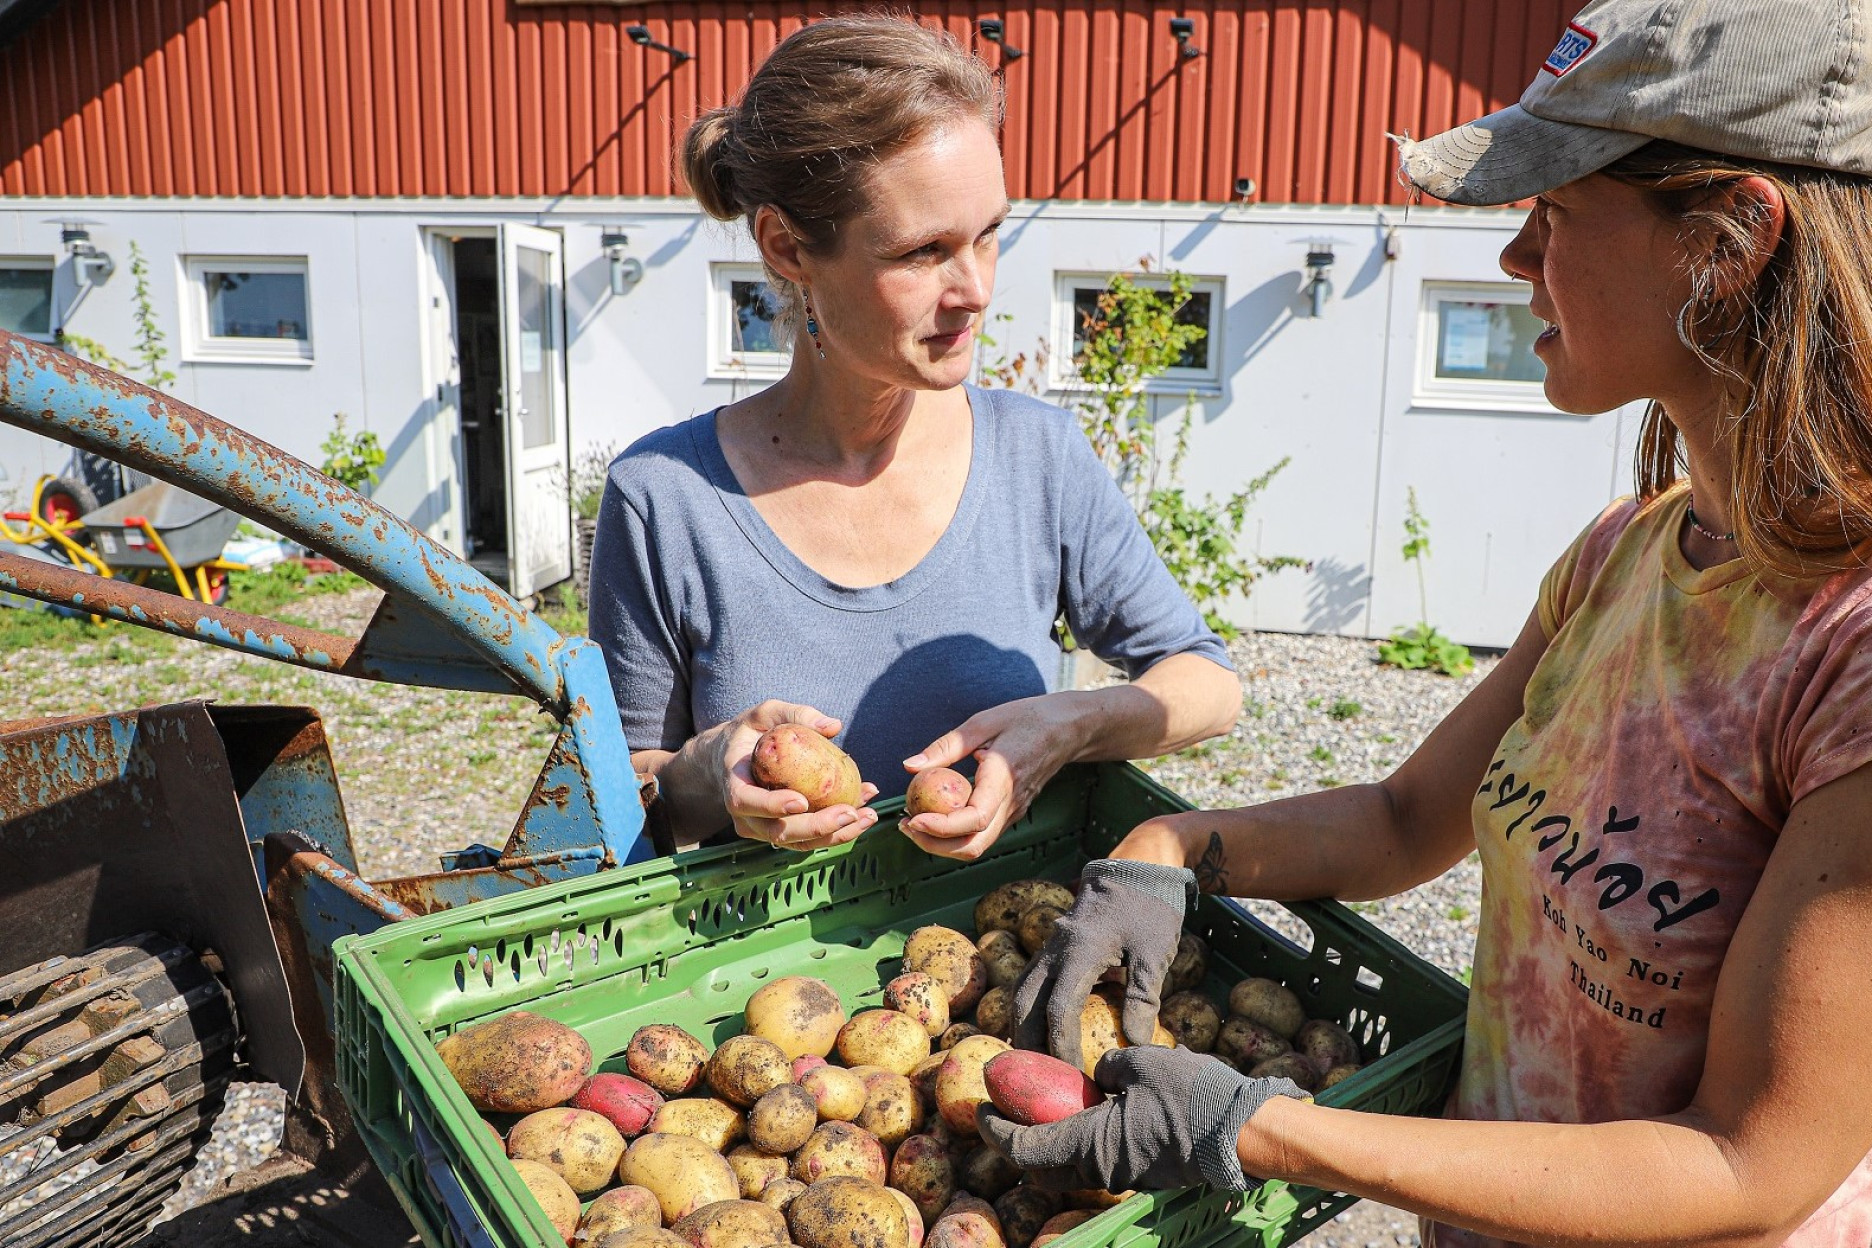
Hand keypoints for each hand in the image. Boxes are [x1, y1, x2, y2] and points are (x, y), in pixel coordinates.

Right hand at [707, 700, 877, 850]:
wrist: (733, 758)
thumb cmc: (750, 732)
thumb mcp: (766, 713)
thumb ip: (796, 714)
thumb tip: (833, 726)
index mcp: (734, 784)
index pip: (745, 802)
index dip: (772, 805)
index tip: (801, 801)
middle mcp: (745, 815)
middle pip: (778, 831)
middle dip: (817, 826)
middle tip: (850, 813)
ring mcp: (763, 829)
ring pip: (799, 842)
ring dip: (836, 834)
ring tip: (868, 815)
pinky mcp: (782, 833)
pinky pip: (810, 838)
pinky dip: (839, 830)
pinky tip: (864, 810)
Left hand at [899, 693, 1087, 860]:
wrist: (1067, 729)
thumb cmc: (1027, 719)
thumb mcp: (983, 722)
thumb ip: (946, 746)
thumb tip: (910, 766)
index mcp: (1004, 779)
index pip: (973, 819)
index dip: (940, 827)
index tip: (913, 818)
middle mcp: (1011, 804)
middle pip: (973, 846)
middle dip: (934, 845)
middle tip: (906, 827)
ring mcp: (1014, 812)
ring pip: (977, 846)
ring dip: (943, 844)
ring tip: (914, 823)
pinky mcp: (1013, 812)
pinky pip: (983, 834)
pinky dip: (956, 835)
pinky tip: (937, 816)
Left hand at [977, 1044, 1306, 1192]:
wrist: (1244, 1132)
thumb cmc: (1193, 1095)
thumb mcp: (1142, 1063)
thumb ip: (1109, 1065)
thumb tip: (1098, 1071)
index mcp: (1090, 1144)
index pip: (1025, 1150)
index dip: (996, 1131)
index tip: (980, 1110)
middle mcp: (1101, 1169)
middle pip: (1042, 1168)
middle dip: (1018, 1142)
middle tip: (1009, 1110)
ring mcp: (1125, 1174)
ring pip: (1070, 1166)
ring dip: (1051, 1139)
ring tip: (1047, 1103)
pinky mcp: (1144, 1172)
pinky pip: (1098, 1159)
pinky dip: (1081, 1137)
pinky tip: (1089, 1107)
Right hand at [1011, 859, 1192, 1070]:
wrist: (1140, 865)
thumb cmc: (1151, 907)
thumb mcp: (1154, 954)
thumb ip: (1142, 1000)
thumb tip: (1135, 1045)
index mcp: (1080, 950)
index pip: (1059, 1009)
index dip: (1063, 1047)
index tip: (1076, 1075)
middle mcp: (1056, 948)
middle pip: (1025, 1003)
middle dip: (1029, 1043)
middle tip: (1041, 1078)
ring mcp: (1051, 945)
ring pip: (1022, 991)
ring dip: (1023, 1027)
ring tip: (1034, 1061)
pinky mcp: (1055, 945)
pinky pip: (1032, 981)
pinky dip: (1031, 1009)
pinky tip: (1041, 1030)